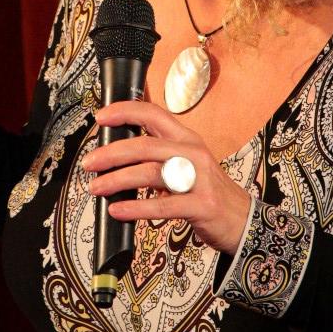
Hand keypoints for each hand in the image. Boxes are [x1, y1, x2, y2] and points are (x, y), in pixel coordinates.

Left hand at [82, 100, 250, 256]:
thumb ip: (157, 156)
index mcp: (186, 139)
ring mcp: (200, 179)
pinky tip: (118, 210)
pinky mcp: (202, 205)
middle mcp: (193, 153)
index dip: (125, 111)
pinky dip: (136, 208)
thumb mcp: (186, 164)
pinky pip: (163, 206)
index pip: (154, 113)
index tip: (101, 117)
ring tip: (97, 187)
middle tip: (89, 163)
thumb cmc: (207, 191)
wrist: (242, 220)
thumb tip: (115, 155)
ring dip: (117, 180)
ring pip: (151, 172)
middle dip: (112, 153)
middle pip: (146, 145)